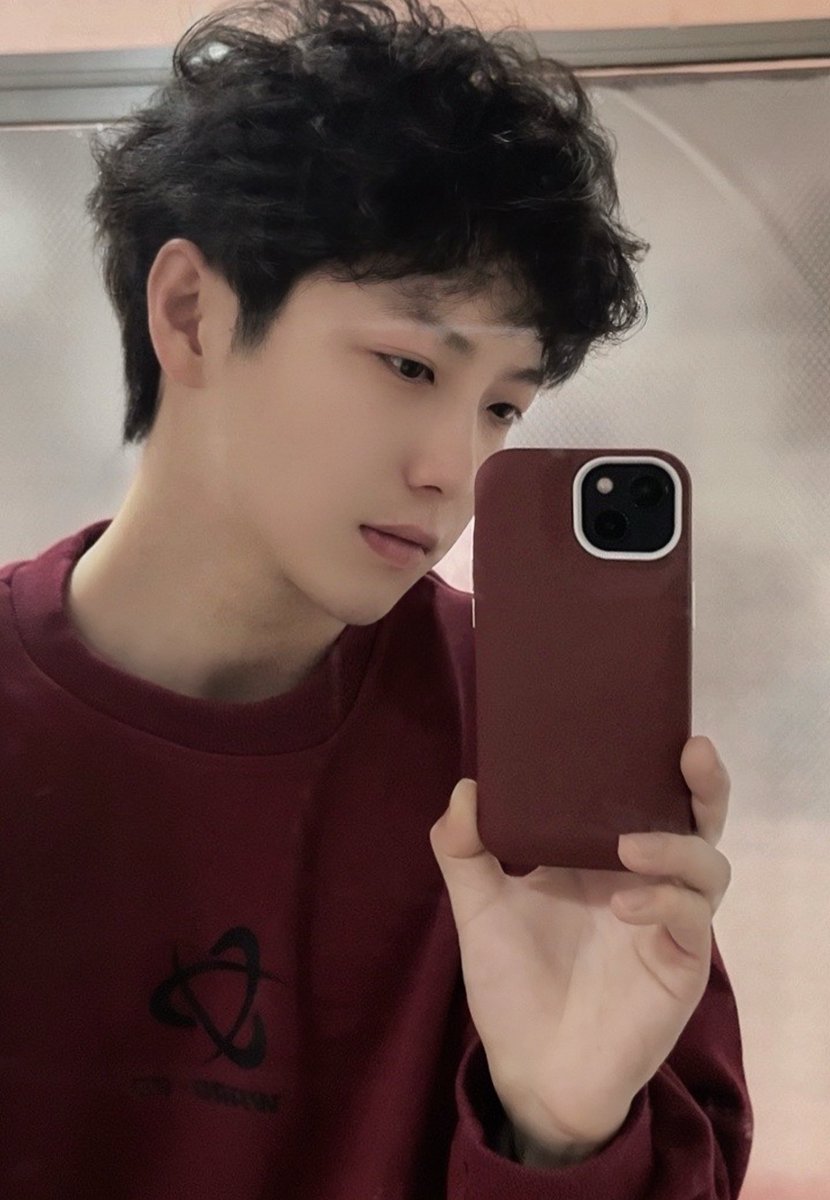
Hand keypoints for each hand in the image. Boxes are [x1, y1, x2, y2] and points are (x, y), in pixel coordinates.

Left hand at [429, 736, 731, 1157]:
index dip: (651, 759)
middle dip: (702, 783)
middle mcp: (642, 878)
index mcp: (599, 857)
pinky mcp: (680, 964)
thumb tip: (466, 786)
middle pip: (694, 818)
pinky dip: (664, 904)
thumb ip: (462, 850)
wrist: (531, 1070)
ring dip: (675, 845)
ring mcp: (667, 921)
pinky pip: (693, 921)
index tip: (644, 719)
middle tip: (690, 751)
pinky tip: (623, 906)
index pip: (640, 796)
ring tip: (628, 846)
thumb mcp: (476, 910)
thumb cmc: (510, 985)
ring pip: (708, 864)